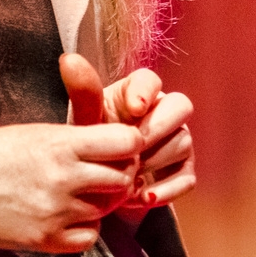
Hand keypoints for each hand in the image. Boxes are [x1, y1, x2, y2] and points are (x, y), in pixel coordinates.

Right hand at [0, 119, 141, 253]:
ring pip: (108, 209)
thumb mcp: (34, 132)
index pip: (126, 142)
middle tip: (104, 173)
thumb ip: (75, 139)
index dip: (128, 144)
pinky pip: (89, 238)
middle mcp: (65, 177)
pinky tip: (68, 217)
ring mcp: (56, 211)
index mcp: (61, 143)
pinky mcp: (45, 239)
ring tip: (79, 194)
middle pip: (123, 178)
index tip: (119, 147)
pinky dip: (85, 229)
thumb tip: (113, 143)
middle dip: (119, 174)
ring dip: (100, 202)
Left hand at [61, 55, 196, 222]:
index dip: (146, 92)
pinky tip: (140, 197)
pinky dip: (165, 189)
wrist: (99, 184)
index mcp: (138, 92)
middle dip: (157, 128)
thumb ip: (83, 92)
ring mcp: (178, 140)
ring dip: (155, 162)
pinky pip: (187, 177)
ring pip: (183, 142)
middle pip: (180, 106)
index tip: (134, 109)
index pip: (151, 80)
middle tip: (132, 150)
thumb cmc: (92, 143)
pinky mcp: (183, 170)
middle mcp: (164, 111)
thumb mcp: (85, 120)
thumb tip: (68, 58)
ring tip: (125, 179)